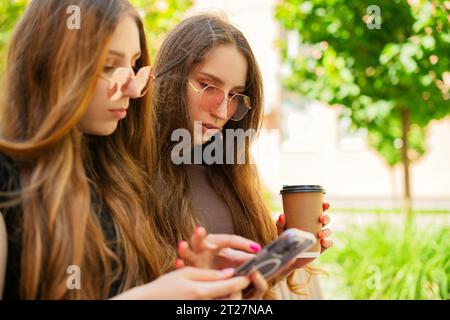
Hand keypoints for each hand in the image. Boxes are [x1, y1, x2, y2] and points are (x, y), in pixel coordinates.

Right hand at [111, 267, 249, 299]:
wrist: (148, 303)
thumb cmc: (164, 286)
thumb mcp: (185, 274)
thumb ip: (208, 274)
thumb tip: (228, 273)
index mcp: (201, 291)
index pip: (230, 286)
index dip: (243, 280)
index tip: (250, 273)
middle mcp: (204, 304)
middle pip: (231, 298)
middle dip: (240, 290)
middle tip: (245, 279)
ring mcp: (201, 309)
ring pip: (224, 302)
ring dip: (231, 295)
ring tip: (234, 286)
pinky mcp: (199, 311)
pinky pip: (215, 304)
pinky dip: (221, 298)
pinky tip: (221, 292)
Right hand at [177, 226, 261, 269]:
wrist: (207, 274)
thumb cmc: (221, 265)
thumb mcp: (234, 261)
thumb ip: (244, 258)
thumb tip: (262, 256)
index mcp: (217, 242)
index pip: (229, 240)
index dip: (242, 243)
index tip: (257, 249)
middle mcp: (203, 247)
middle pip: (201, 239)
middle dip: (198, 235)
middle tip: (200, 229)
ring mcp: (193, 258)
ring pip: (187, 250)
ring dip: (185, 248)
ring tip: (182, 243)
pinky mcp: (186, 269)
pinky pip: (181, 266)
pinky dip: (179, 265)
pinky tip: (178, 263)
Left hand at [275, 202, 332, 271]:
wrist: (289, 256)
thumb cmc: (287, 240)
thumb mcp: (282, 231)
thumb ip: (281, 224)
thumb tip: (282, 215)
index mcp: (309, 220)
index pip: (318, 211)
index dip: (324, 207)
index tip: (326, 204)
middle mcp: (316, 227)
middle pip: (326, 220)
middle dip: (326, 218)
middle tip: (321, 219)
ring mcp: (320, 237)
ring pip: (328, 231)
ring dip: (326, 231)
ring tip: (320, 234)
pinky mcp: (321, 248)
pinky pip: (328, 244)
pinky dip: (328, 242)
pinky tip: (323, 242)